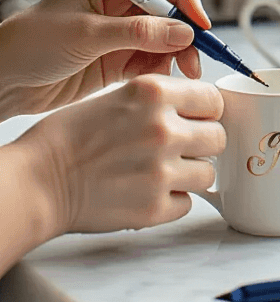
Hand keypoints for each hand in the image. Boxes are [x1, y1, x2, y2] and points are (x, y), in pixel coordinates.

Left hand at [0, 0, 209, 120]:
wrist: (5, 80)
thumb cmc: (31, 42)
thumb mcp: (86, 34)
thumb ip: (137, 33)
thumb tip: (181, 32)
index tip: (199, 22)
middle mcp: (116, 3)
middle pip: (167, 10)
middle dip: (185, 31)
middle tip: (196, 55)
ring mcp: (118, 33)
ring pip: (164, 38)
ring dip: (178, 54)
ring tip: (186, 73)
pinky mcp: (116, 61)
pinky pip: (151, 61)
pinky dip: (162, 71)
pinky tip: (163, 82)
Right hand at [19, 75, 225, 236]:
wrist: (39, 180)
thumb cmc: (68, 138)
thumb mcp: (118, 96)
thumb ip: (160, 101)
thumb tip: (196, 111)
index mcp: (153, 93)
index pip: (213, 100)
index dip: (206, 112)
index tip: (198, 120)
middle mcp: (162, 129)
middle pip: (218, 137)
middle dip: (202, 144)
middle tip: (180, 150)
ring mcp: (161, 171)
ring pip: (208, 174)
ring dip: (190, 175)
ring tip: (161, 173)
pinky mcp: (154, 207)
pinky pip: (186, 204)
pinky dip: (172, 201)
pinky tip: (146, 192)